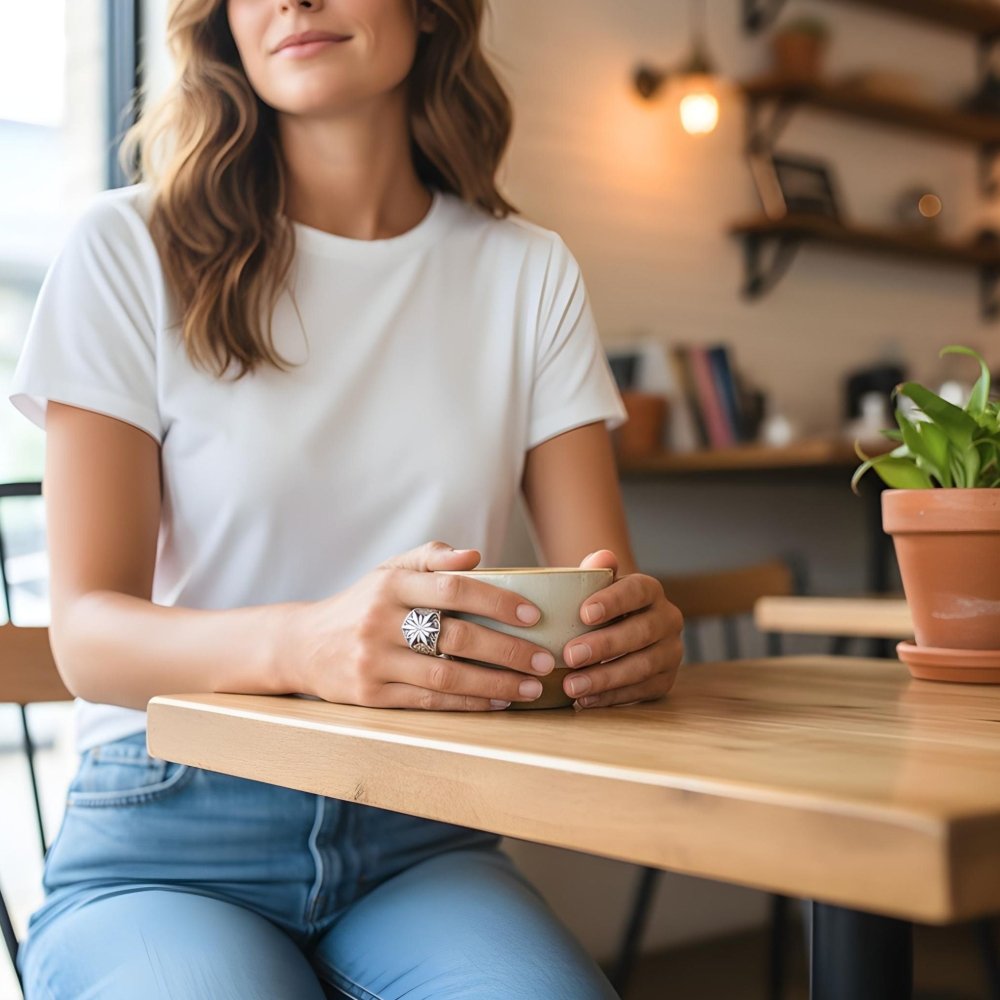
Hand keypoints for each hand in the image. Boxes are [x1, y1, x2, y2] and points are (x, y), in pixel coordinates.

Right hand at [287, 541, 556, 710]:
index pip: (453, 589)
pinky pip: (429, 703)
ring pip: (446, 677)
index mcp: (390, 584)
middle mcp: (380, 621)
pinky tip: (497, 701)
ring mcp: (374, 662)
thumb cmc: (363, 603)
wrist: (303, 645)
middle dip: (508, 650)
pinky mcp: (371, 696)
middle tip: (545, 659)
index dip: (498, 601)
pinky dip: (468, 704)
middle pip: (456, 637)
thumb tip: (475, 557)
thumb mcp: (389, 570)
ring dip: (495, 684)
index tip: (534, 615)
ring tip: (530, 687)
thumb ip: (431, 557)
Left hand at [561, 550, 682, 708]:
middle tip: (570, 655)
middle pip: (641, 632)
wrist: (617, 630)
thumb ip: (595, 571)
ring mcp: (671, 652)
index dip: (613, 602)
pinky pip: (641, 691)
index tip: (583, 613)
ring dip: (605, 678)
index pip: (637, 591)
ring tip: (572, 685)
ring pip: (643, 666)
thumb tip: (602, 557)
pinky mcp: (665, 680)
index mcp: (650, 590)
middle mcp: (668, 619)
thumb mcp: (594, 587)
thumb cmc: (599, 607)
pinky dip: (611, 697)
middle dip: (604, 645)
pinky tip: (584, 700)